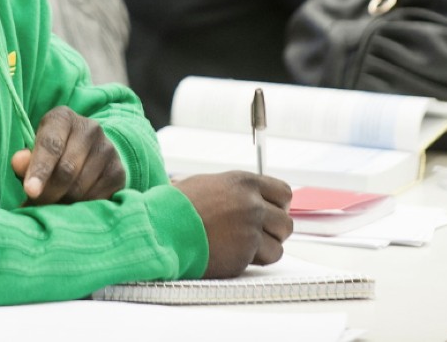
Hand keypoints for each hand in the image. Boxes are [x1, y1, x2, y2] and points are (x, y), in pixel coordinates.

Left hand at [10, 106, 125, 204]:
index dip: (39, 170)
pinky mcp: (118, 171)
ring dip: (64, 203)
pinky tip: (73, 204)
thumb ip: (25, 160)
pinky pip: (97, 198)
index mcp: (63, 118)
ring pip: (81, 188)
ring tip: (54, 203)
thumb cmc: (52, 154)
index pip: (50, 145)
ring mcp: (108, 149)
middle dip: (48, 193)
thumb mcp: (34, 152)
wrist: (88, 152)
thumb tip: (18, 163)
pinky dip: (81, 207)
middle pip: (66, 170)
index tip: (30, 191)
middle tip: (36, 205)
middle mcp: (89, 128)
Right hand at [174, 172, 292, 278]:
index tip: (272, 213)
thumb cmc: (176, 206)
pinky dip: (250, 262)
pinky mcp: (244, 255)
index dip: (279, 206)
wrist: (161, 228)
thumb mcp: (208, 184)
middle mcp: (252, 205)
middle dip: (275, 231)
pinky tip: (232, 255)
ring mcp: (250, 231)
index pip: (283, 193)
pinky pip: (261, 261)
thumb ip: (236, 191)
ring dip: (266, 250)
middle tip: (259, 235)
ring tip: (244, 248)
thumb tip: (252, 197)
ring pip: (278, 246)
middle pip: (285, 222)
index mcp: (244, 183)